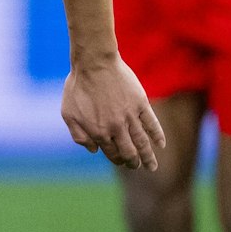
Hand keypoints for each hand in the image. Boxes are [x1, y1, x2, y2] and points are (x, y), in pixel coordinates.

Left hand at [61, 54, 164, 169]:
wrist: (94, 64)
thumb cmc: (78, 88)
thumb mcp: (68, 114)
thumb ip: (79, 135)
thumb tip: (94, 150)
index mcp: (98, 132)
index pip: (112, 153)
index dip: (118, 159)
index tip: (122, 162)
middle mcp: (116, 128)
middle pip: (129, 152)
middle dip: (133, 162)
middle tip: (137, 167)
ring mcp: (130, 116)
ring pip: (143, 142)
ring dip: (148, 156)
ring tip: (152, 166)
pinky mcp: (141, 104)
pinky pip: (152, 124)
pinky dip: (158, 136)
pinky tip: (161, 145)